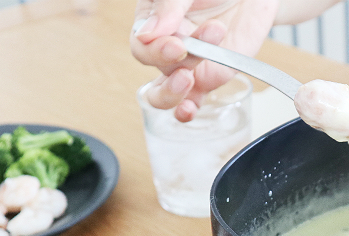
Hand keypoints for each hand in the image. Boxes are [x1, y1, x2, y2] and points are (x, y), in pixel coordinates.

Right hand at [131, 0, 278, 121]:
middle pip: (150, 64)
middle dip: (164, 61)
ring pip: (164, 90)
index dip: (154, 47)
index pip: (141, 40)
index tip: (176, 44)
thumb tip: (147, 32)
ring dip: (172, 91)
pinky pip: (191, 102)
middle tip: (184, 50)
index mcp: (154, 18)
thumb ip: (170, 5)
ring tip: (189, 78)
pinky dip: (186, 110)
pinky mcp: (207, 79)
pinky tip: (187, 110)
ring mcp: (186, 65)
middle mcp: (166, 43)